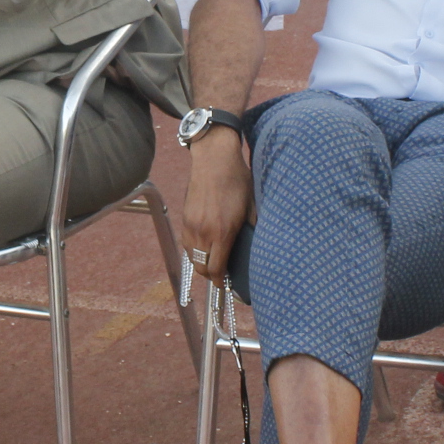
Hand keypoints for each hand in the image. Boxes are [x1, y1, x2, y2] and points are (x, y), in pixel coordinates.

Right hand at [177, 128, 253, 286]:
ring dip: (200, 263)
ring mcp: (192, 225)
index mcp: (223, 232)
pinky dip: (193, 251)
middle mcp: (204, 232)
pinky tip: (203, 247)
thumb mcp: (252, 206)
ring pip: (191, 257)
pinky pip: (186, 243)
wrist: (214, 159)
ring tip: (212, 262)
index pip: (215, 268)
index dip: (219, 281)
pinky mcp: (185, 217)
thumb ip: (253, 229)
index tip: (224, 285)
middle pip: (201, 267)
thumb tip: (257, 246)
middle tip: (220, 275)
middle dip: (209, 275)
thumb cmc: (237, 181)